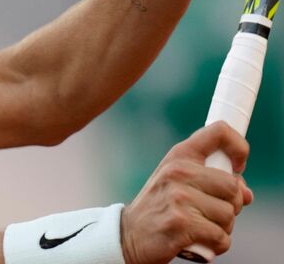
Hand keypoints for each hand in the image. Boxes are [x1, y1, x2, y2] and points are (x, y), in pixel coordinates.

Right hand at [120, 122, 252, 263]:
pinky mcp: (180, 223)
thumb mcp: (178, 183)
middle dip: (231, 206)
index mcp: (179, 156)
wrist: (128, 235)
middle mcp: (178, 171)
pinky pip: (221, 237)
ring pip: (228, 215)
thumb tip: (246, 194)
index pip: (220, 132)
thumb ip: (212, 181)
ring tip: (201, 228)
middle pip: (233, 187)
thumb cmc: (158, 208)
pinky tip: (201, 242)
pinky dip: (216, 244)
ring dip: (222, 228)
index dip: (239, 147)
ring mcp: (178, 197)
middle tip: (211, 213)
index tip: (238, 166)